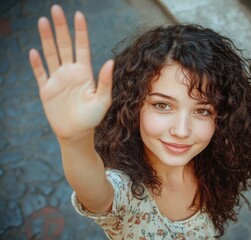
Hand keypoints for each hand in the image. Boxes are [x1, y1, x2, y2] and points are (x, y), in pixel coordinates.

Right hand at [29, 5, 113, 139]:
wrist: (76, 134)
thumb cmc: (92, 118)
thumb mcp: (102, 101)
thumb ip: (104, 82)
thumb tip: (109, 61)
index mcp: (84, 72)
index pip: (82, 47)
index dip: (80, 31)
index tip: (78, 15)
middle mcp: (70, 72)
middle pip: (64, 45)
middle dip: (60, 28)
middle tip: (56, 9)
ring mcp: (57, 79)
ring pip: (51, 54)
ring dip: (46, 39)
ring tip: (43, 21)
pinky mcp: (46, 89)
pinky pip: (40, 73)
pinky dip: (37, 63)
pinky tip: (34, 51)